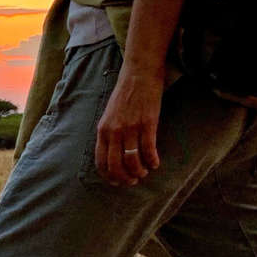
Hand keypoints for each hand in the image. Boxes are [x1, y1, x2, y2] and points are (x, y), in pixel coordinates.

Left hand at [94, 61, 164, 185]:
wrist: (139, 74)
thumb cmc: (125, 94)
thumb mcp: (110, 115)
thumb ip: (110, 133)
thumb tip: (114, 154)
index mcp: (103, 130)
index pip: (101, 161)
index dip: (109, 176)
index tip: (117, 182)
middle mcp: (114, 131)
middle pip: (116, 165)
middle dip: (125, 178)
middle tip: (134, 181)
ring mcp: (131, 127)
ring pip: (132, 161)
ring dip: (140, 171)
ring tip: (145, 171)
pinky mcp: (147, 123)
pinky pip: (148, 149)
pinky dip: (152, 160)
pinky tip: (155, 163)